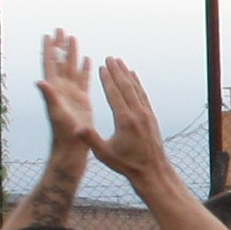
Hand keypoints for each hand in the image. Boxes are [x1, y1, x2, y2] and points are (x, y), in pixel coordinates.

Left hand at [34, 31, 99, 151]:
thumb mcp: (56, 113)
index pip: (50, 64)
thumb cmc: (63, 133)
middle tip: (60, 30)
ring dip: (72, 53)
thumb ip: (49, 96)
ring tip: (73, 38)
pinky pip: (83, 80)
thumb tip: (40, 82)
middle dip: (60, 46)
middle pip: (60, 61)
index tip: (49, 35)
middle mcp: (61, 88)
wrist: (72, 147)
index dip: (49, 49)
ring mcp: (71, 93)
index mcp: (54, 88)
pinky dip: (84, 69)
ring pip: (71, 68)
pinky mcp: (82, 99)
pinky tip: (87, 60)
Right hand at [90, 57, 172, 182]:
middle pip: (127, 87)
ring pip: (137, 90)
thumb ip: (90, 139)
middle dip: (118, 72)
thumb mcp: (104, 154)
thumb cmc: (126, 164)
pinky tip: (134, 78)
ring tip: (121, 63)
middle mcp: (138, 114)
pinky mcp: (151, 118)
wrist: (153, 172)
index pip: (115, 94)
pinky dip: (138, 85)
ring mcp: (147, 115)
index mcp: (125, 121)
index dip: (108, 79)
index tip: (102, 66)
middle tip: (111, 57)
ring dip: (128, 75)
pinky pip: (144, 96)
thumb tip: (77, 128)